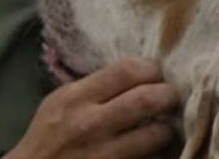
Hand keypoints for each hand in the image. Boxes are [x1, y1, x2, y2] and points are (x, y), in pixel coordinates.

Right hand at [7, 57, 177, 158]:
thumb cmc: (48, 137)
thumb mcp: (61, 102)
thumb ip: (96, 86)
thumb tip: (140, 72)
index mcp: (76, 98)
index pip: (127, 70)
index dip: (151, 68)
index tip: (156, 74)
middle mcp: (90, 124)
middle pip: (149, 98)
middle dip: (169, 95)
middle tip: (170, 98)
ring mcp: (104, 154)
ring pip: (158, 134)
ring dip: (168, 129)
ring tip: (165, 126)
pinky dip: (159, 153)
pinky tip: (155, 149)